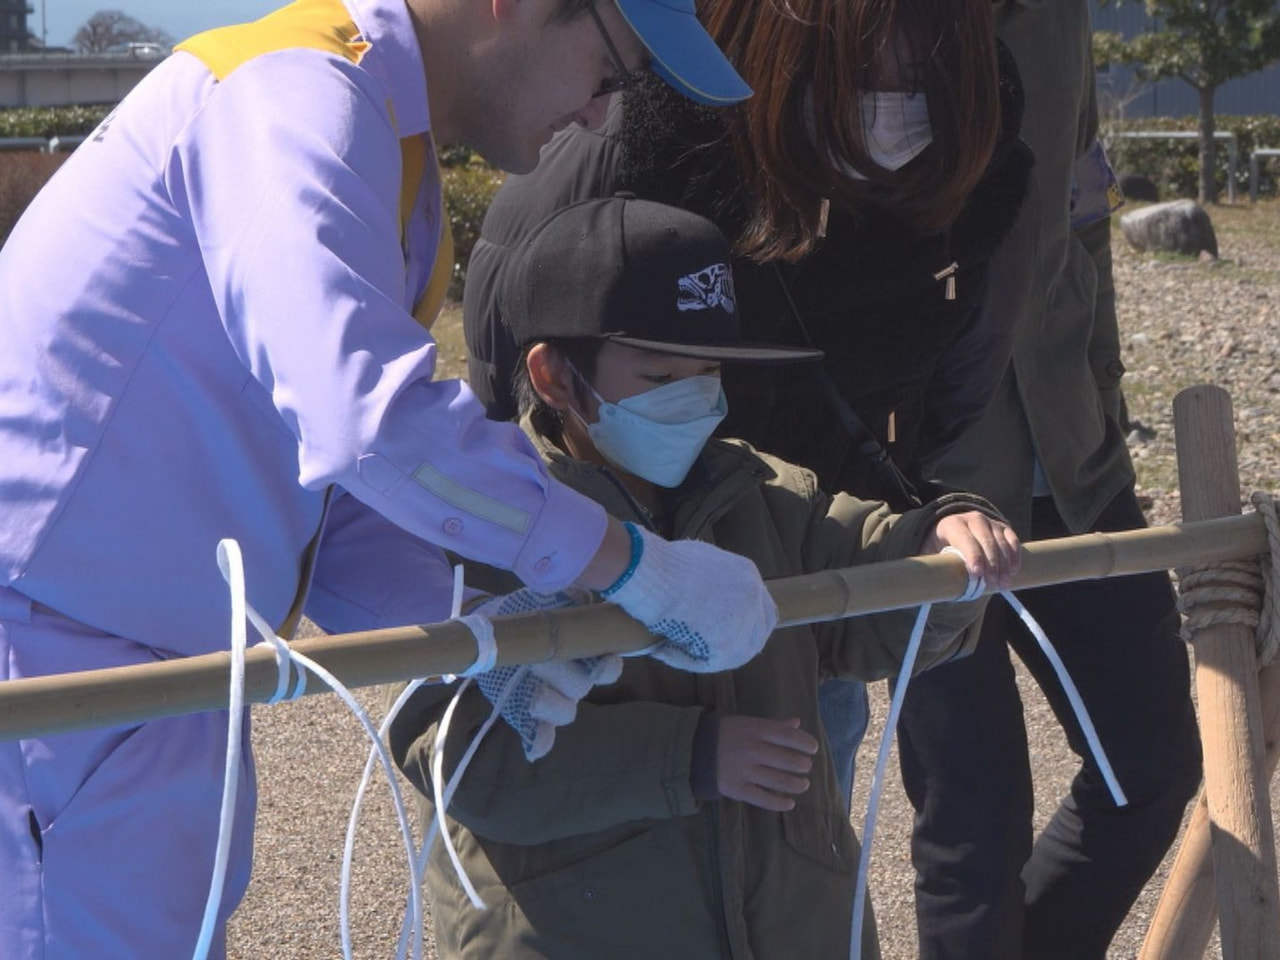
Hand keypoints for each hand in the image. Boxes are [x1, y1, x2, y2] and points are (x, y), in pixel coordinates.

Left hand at [470, 589, 622, 760]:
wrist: (492, 627)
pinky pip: (538, 736)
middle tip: (541, 661)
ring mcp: (549, 699)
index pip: (607, 667)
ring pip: (565, 712)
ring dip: (551, 705)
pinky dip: (538, 742)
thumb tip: (581, 596)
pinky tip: (534, 747)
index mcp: (581, 654)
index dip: (607, 668)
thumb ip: (568, 596)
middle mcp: (571, 680)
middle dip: (564, 675)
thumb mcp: (546, 597)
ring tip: (532, 695)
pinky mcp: (523, 713)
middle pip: (581, 688)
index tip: (603, 661)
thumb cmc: (526, 611)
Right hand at [604, 523, 777, 672]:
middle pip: (757, 633)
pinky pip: (706, 661)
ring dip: (706, 654)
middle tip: (705, 650)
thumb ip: (711, 580)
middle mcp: (753, 596)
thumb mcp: (698, 561)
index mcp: (747, 574)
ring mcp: (743, 621)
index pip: (760, 607)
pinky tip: (663, 651)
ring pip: (733, 653)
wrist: (652, 573)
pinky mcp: (726, 644)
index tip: (723, 630)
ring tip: (674, 647)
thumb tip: (702, 598)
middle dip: (734, 644)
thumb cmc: (664, 563)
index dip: (745, 623)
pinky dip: (684, 659)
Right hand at [717, 716, 818, 810]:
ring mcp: (743, 770)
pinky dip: (779, 803)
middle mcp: (751, 749)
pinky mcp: (736, 789)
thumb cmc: (726, 734)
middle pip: (787, 760)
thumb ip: (773, 725)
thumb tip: (797, 723)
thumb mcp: (747, 723)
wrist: (694, 750)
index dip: (805, 743)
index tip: (813, 749)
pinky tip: (790, 803)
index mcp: (755, 729)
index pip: (788, 736)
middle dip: (802, 765)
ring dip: (796, 784)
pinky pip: (762, 799)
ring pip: (778, 781)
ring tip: (803, 785)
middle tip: (806, 767)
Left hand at [923, 511, 1020, 592]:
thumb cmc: (940, 548)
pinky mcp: (1002, 527)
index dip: (972, 556)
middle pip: (986, 541)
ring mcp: (989, 522)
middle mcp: (972, 519)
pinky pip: (1012, 540)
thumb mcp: (931, 554)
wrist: (952, 533)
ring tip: (1003, 583)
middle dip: (991, 564)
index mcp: (952, 524)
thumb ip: (934, 566)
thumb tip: (935, 584)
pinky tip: (1013, 571)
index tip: (977, 574)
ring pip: (1001, 542)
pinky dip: (1014, 556)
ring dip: (1004, 564)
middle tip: (993, 583)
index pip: (965, 539)